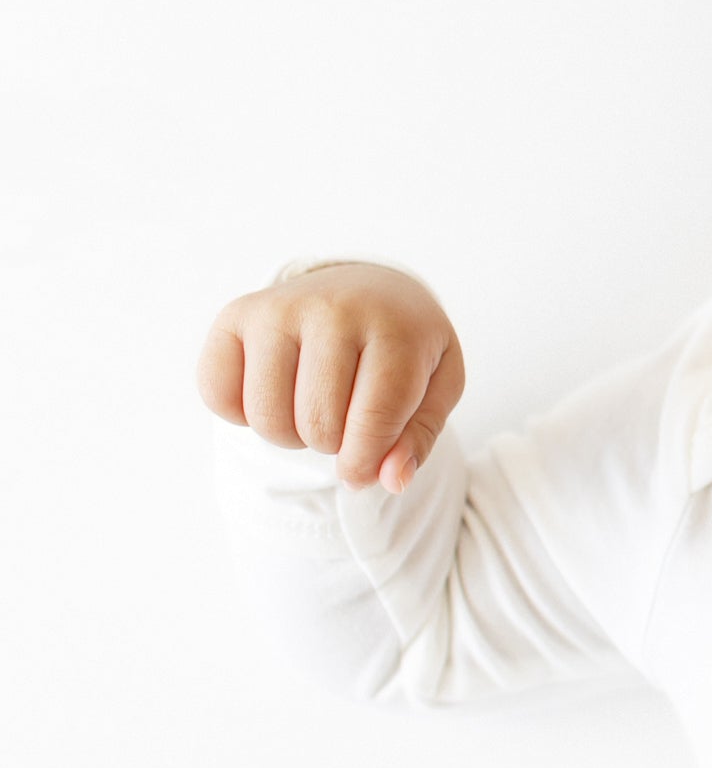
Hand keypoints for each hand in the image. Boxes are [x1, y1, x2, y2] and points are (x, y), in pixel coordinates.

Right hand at [195, 263, 464, 492]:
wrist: (370, 287)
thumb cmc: (406, 347)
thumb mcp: (438, 387)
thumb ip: (418, 438)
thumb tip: (392, 480)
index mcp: (395, 329)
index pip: (372, 421)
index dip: (364, 463)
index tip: (362, 471)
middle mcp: (333, 310)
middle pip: (316, 426)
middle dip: (331, 444)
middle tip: (343, 421)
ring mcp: (279, 309)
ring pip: (266, 417)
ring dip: (290, 435)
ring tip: (312, 408)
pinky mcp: (237, 314)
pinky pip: (218, 395)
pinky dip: (241, 414)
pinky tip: (274, 393)